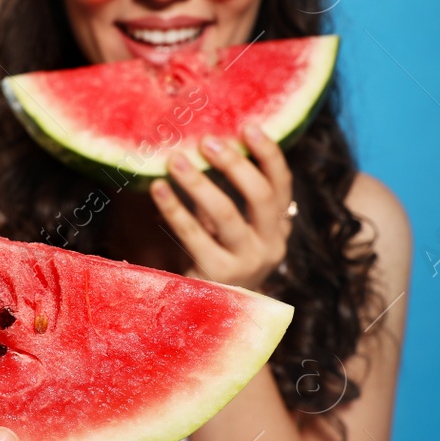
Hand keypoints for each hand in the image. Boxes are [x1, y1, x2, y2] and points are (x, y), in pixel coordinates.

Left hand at [151, 123, 294, 291]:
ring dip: (198, 183)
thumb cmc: (220, 258)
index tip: (248, 126)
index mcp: (278, 227)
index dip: (268, 154)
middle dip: (234, 164)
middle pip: (260, 196)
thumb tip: (209, 146)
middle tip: (206, 141)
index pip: (282, 184)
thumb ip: (230, 197)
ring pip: (226, 214)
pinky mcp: (218, 275)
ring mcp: (247, 262)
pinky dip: (174, 208)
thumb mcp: (233, 228)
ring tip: (174, 160)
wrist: (214, 314)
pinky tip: (157, 188)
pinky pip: (193, 235)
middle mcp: (270, 245)